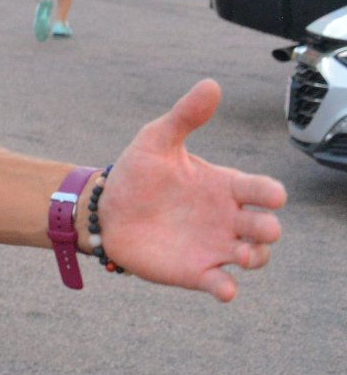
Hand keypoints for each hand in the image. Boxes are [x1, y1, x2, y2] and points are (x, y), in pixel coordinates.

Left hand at [100, 80, 284, 301]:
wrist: (103, 210)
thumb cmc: (136, 174)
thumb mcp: (156, 140)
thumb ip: (184, 116)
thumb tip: (211, 85)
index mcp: (225, 186)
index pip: (263, 190)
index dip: (271, 193)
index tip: (268, 195)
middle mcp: (227, 218)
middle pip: (267, 227)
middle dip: (268, 229)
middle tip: (253, 228)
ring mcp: (214, 246)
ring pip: (255, 257)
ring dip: (257, 258)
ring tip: (242, 255)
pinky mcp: (195, 271)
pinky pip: (222, 285)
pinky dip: (227, 289)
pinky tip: (223, 288)